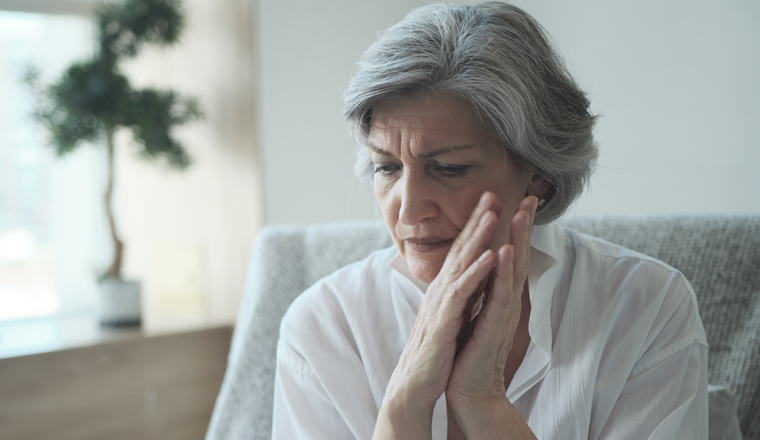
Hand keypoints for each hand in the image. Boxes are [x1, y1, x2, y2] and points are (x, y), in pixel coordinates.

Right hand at [381, 191, 504, 420]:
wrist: (414, 385)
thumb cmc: (434, 354)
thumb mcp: (448, 318)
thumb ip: (458, 296)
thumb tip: (470, 279)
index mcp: (445, 289)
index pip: (461, 250)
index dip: (476, 225)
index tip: (491, 201)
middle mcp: (440, 290)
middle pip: (460, 248)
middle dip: (477, 219)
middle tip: (492, 192)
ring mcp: (440, 304)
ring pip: (460, 264)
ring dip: (477, 237)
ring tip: (493, 214)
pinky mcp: (442, 322)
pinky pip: (461, 294)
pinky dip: (475, 274)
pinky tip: (489, 258)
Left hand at [446, 195, 537, 414]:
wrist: (468, 390)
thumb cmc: (469, 352)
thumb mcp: (476, 314)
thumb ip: (483, 292)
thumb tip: (482, 269)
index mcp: (498, 297)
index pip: (510, 256)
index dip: (514, 229)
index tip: (518, 200)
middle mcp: (505, 302)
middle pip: (518, 257)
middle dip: (523, 226)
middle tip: (529, 196)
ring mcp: (502, 314)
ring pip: (514, 271)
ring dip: (518, 240)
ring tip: (521, 213)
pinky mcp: (494, 327)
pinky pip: (500, 295)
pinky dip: (504, 273)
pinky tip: (506, 252)